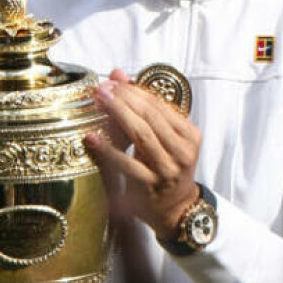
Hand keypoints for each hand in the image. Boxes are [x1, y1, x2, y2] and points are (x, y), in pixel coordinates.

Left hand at [85, 69, 200, 238]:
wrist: (175, 208)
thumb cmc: (166, 167)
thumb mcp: (162, 137)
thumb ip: (144, 107)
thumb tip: (119, 74)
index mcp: (190, 135)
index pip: (160, 106)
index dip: (136, 91)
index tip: (115, 81)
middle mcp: (183, 151)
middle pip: (151, 117)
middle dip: (125, 99)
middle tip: (104, 88)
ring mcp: (168, 169)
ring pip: (142, 135)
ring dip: (118, 115)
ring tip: (100, 101)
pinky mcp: (150, 185)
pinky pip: (126, 163)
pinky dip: (108, 150)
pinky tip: (92, 137)